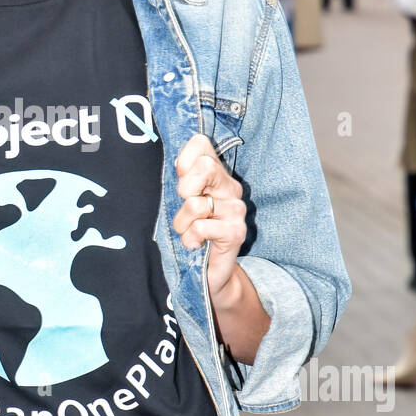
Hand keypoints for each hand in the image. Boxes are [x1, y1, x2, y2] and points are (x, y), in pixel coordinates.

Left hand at [172, 134, 246, 299]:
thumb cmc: (192, 232)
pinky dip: (190, 239)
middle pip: (205, 166)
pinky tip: (197, 245)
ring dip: (182, 223)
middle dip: (184, 190)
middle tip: (186, 208)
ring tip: (189, 232)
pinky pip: (200, 228)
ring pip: (195, 204)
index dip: (184, 160)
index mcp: (217, 174)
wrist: (209, 272)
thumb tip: (179, 162)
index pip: (201, 143)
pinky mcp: (236, 232)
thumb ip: (182, 178)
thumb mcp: (182, 201)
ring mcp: (237, 209)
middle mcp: (230, 188)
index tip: (183, 182)